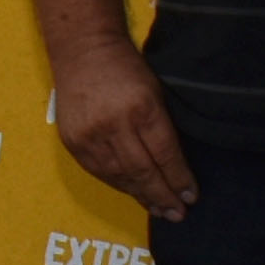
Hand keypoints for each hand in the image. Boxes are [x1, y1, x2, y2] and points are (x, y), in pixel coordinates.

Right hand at [48, 38, 197, 218]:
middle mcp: (114, 124)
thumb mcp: (155, 92)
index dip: (179, 179)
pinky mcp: (73, 142)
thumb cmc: (126, 68)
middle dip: (163, 196)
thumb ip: (163, 128)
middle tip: (178, 213)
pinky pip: (99, 173)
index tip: (191, 196)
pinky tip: (134, 192)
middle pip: (143, 171)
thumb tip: (175, 169)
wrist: (82, 50)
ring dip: (141, 196)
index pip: (165, 154)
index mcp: (141, 107)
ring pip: (120, 177)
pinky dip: (119, 185)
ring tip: (159, 210)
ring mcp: (90, 135)